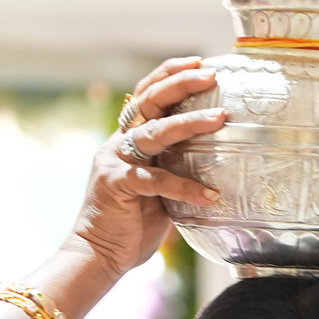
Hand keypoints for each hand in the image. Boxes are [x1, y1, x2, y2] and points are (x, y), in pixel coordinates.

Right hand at [66, 58, 227, 279]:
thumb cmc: (131, 225)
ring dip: (189, 123)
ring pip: (154, 132)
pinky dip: (185, 186)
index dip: (170, 75)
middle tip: (211, 75)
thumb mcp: (158, 190)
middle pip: (149, 101)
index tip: (199, 63)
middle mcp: (119, 143)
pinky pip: (156, 180)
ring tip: (220, 119)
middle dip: (180, 84)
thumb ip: (174, 169)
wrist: (98, 255)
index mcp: (127, 139)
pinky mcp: (117, 185)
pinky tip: (211, 195)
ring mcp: (115, 162)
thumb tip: (214, 162)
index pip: (146, 94)